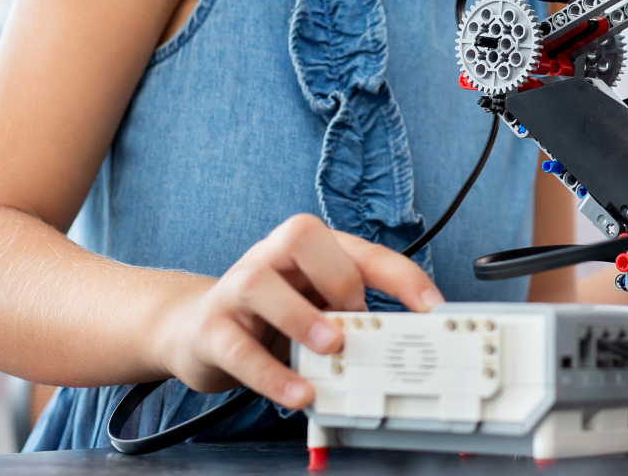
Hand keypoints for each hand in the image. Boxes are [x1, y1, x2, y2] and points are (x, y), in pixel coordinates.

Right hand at [153, 214, 440, 407]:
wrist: (195, 330)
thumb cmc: (269, 317)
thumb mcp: (315, 309)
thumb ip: (349, 319)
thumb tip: (395, 345)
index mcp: (307, 250)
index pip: (360, 249)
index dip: (401, 276)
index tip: (432, 307)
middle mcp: (269, 258)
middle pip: (301, 234)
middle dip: (339, 275)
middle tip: (357, 318)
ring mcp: (235, 290)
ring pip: (259, 282)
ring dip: (300, 316)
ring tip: (330, 347)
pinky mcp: (210, 330)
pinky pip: (237, 348)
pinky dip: (271, 374)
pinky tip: (298, 393)